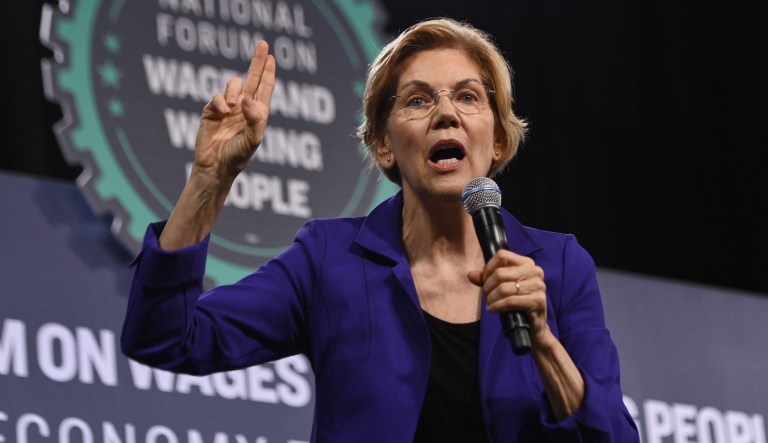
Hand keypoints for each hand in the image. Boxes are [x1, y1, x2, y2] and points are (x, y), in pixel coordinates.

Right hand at [193, 40, 275, 180]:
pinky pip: (217, 97)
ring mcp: (227, 108)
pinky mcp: (211, 111)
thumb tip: (248, 99)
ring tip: (233, 106)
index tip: (271, 57)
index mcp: (257, 113)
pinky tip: (223, 112)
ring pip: (233, 85)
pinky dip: (221, 102)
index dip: (268, 73)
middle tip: (263, 43)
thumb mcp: (253, 139)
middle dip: (257, 61)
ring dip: (234, 91)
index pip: (265, 88)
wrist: (215, 167)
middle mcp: (243, 107)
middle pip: (252, 78)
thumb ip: (255, 119)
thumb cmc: (238, 156)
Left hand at [468, 249, 549, 344]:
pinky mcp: (538, 301)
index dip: (489, 267)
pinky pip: (510, 301)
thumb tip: (471, 275)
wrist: (533, 325)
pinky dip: (497, 306)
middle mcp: (535, 271)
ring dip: (492, 297)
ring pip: (504, 288)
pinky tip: (492, 309)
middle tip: (486, 296)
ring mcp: (538, 286)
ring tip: (490, 303)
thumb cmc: (517, 303)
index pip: (502, 255)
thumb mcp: (501, 287)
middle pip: (501, 273)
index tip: (485, 280)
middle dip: (488, 286)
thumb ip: (486, 279)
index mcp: (527, 263)